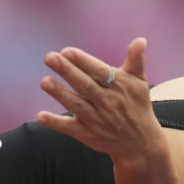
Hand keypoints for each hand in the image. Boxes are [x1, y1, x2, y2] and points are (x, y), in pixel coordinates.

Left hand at [37, 37, 163, 165]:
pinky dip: (56, 123)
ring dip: (60, 94)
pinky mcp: (88, 135)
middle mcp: (107, 103)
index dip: (83, 62)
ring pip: (76, 105)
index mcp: (118, 87)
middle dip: (68, 72)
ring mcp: (97, 120)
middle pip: (85, 86)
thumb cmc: (137, 106)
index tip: (68, 51)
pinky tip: (41, 116)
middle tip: (50, 57)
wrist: (141, 143)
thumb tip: (140, 40)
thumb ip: (136, 60)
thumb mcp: (139, 83)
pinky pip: (70, 128)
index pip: (99, 72)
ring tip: (45, 81)